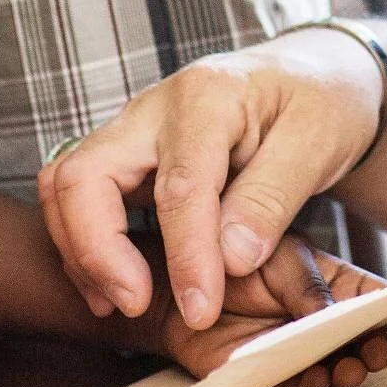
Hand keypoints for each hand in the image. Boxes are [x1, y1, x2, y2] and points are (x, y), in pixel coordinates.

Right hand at [38, 33, 381, 328]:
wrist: (313, 76)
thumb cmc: (320, 103)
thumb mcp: (318, 143)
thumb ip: (272, 199)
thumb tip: (229, 260)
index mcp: (208, 98)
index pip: (180, 187)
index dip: (187, 257)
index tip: (201, 310)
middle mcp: (154, 108)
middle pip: (84, 175)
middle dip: (97, 250)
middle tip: (136, 304)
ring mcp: (133, 129)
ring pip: (66, 184)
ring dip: (81, 249)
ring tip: (120, 302)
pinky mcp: (128, 154)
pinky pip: (79, 196)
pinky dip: (83, 242)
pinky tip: (116, 285)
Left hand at [143, 236, 386, 386]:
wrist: (179, 279)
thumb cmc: (234, 254)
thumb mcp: (279, 253)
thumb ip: (306, 281)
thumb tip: (332, 312)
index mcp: (332, 284)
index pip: (373, 300)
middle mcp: (318, 322)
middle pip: (358, 341)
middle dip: (375, 349)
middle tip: (379, 350)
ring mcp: (294, 351)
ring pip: (330, 369)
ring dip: (346, 373)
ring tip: (350, 369)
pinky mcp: (263, 377)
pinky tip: (316, 382)